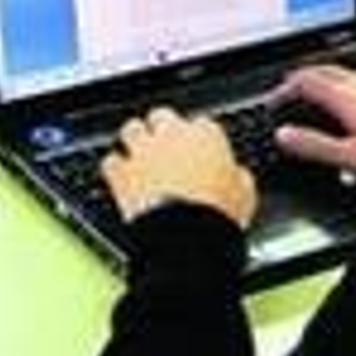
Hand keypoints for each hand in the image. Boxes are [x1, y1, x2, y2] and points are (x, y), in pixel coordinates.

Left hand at [100, 108, 256, 228]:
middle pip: (162, 115)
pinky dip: (115, 168)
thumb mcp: (244, 195)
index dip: (199, 140)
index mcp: (206, 135)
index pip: (201, 124)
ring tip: (139, 156)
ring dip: (134, 141)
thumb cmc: (218, 216)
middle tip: (166, 148)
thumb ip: (238, 177)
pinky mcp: (122, 173)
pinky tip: (120, 177)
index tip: (199, 152)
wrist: (186, 239)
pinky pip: (111, 161)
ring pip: (131, 129)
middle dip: (162, 129)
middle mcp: (172, 135)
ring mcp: (144, 151)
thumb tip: (238, 177)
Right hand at [269, 65, 355, 189]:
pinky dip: (338, 84)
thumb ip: (315, 146)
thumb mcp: (352, 159)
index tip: (273, 101)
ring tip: (310, 93)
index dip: (285, 89)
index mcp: (348, 98)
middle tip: (286, 92)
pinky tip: (345, 100)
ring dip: (320, 78)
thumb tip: (284, 135)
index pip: (307, 81)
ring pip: (341, 73)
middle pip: (323, 70)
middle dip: (300, 78)